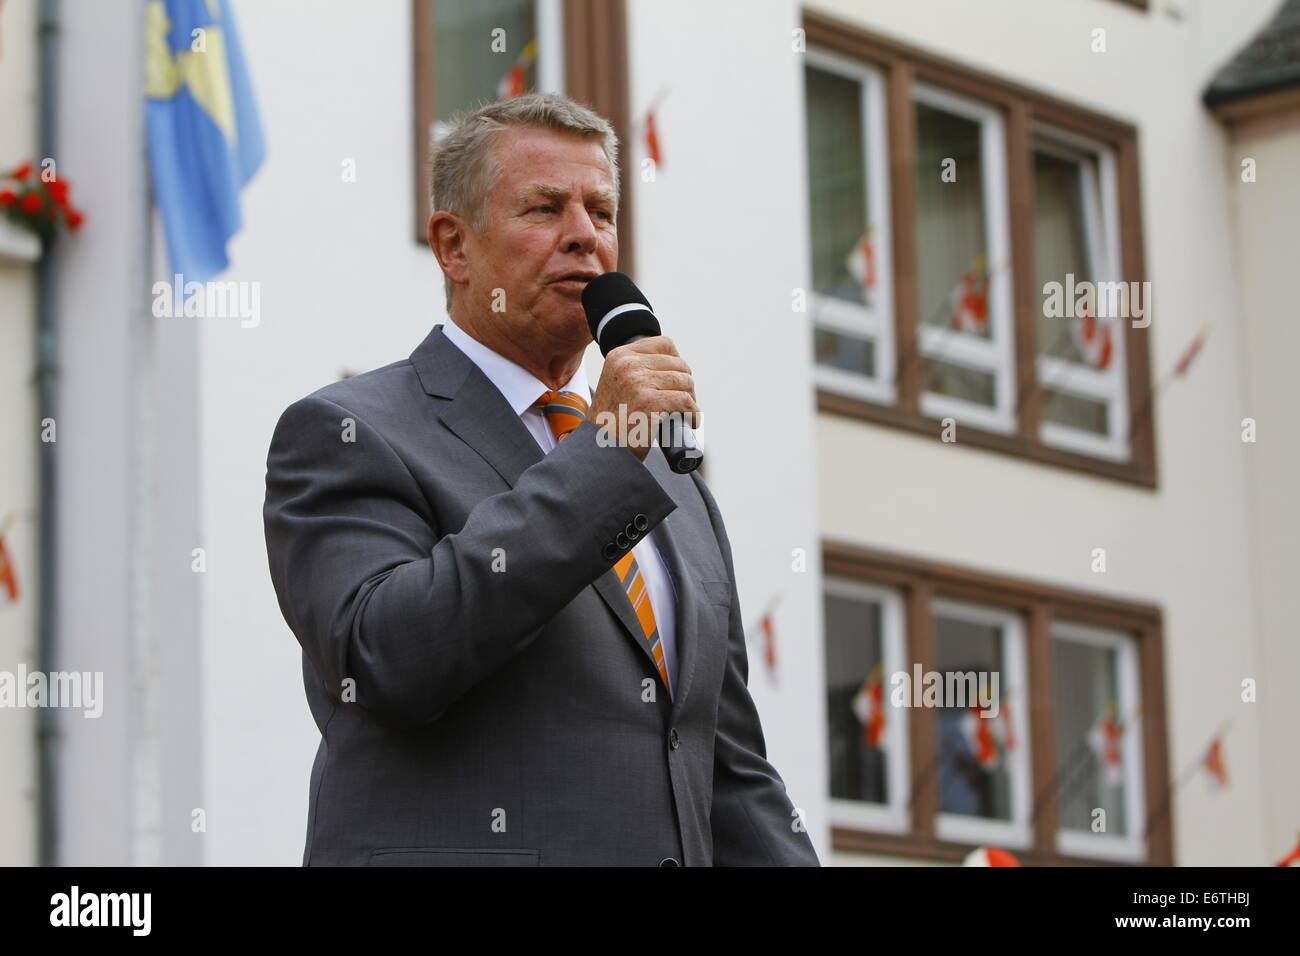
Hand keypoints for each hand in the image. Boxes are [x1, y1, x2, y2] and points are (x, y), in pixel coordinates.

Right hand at [587, 336, 700, 461]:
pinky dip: (693, 413)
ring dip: (690, 398)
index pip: (664, 343)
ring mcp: (638, 382)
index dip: (676, 362)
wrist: (599, 450)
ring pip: (685, 382)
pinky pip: (686, 401)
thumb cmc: (611, 423)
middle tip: (681, 402)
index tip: (675, 380)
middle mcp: (628, 365)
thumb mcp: (616, 384)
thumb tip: (673, 366)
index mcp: (619, 356)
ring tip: (684, 412)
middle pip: (679, 364)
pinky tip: (690, 421)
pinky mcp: (650, 402)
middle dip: (685, 383)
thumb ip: (635, 371)